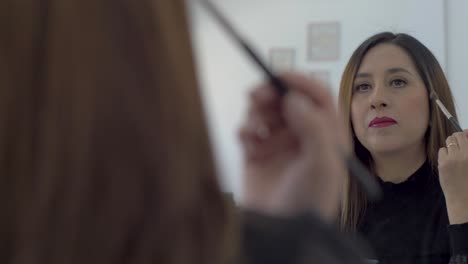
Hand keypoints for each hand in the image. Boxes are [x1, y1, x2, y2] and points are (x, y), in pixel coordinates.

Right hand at [238, 72, 346, 221]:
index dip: (299, 82)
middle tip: (256, 95)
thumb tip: (293, 98)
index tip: (278, 76)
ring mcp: (278, 143)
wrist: (279, 231)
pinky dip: (244, 129)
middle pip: (286, 99)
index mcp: (325, 134)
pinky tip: (245, 140)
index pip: (316, 96)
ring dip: (256, 112)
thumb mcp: (322, 163)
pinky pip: (248, 129)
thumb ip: (312, 125)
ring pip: (265, 111)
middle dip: (271, 94)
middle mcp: (302, 135)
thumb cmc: (308, 200)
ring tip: (252, 129)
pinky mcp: (256, 153)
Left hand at [438, 129, 467, 223]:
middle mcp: (465, 154)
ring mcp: (454, 159)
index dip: (466, 134)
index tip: (466, 136)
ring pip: (449, 141)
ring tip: (455, 156)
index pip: (467, 134)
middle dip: (458, 138)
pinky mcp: (443, 164)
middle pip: (457, 136)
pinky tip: (449, 163)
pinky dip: (445, 154)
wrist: (464, 199)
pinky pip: (442, 150)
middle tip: (460, 148)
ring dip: (451, 145)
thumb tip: (466, 131)